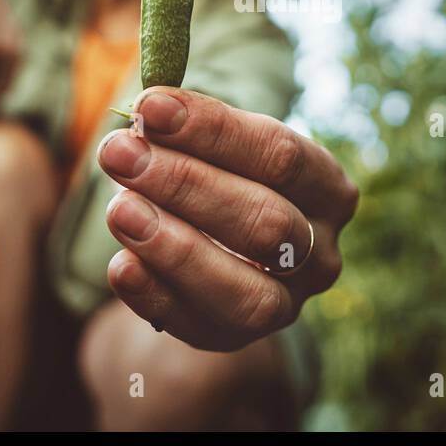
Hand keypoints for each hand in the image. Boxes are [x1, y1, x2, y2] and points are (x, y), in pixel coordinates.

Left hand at [96, 87, 357, 351]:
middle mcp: (320, 252)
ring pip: (244, 289)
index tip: (151, 106)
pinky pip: (198, 327)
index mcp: (327, 188)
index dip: (214, 130)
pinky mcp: (236, 339)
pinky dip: (156, 295)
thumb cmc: (218, 176)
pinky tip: (121, 264)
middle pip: (265, 221)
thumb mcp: (216, 146)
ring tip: (118, 209)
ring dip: (175, 247)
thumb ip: (189, 130)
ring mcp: (286, 305)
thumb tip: (148, 113)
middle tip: (119, 153)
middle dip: (185, 184)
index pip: (280, 155)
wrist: (217, 250)